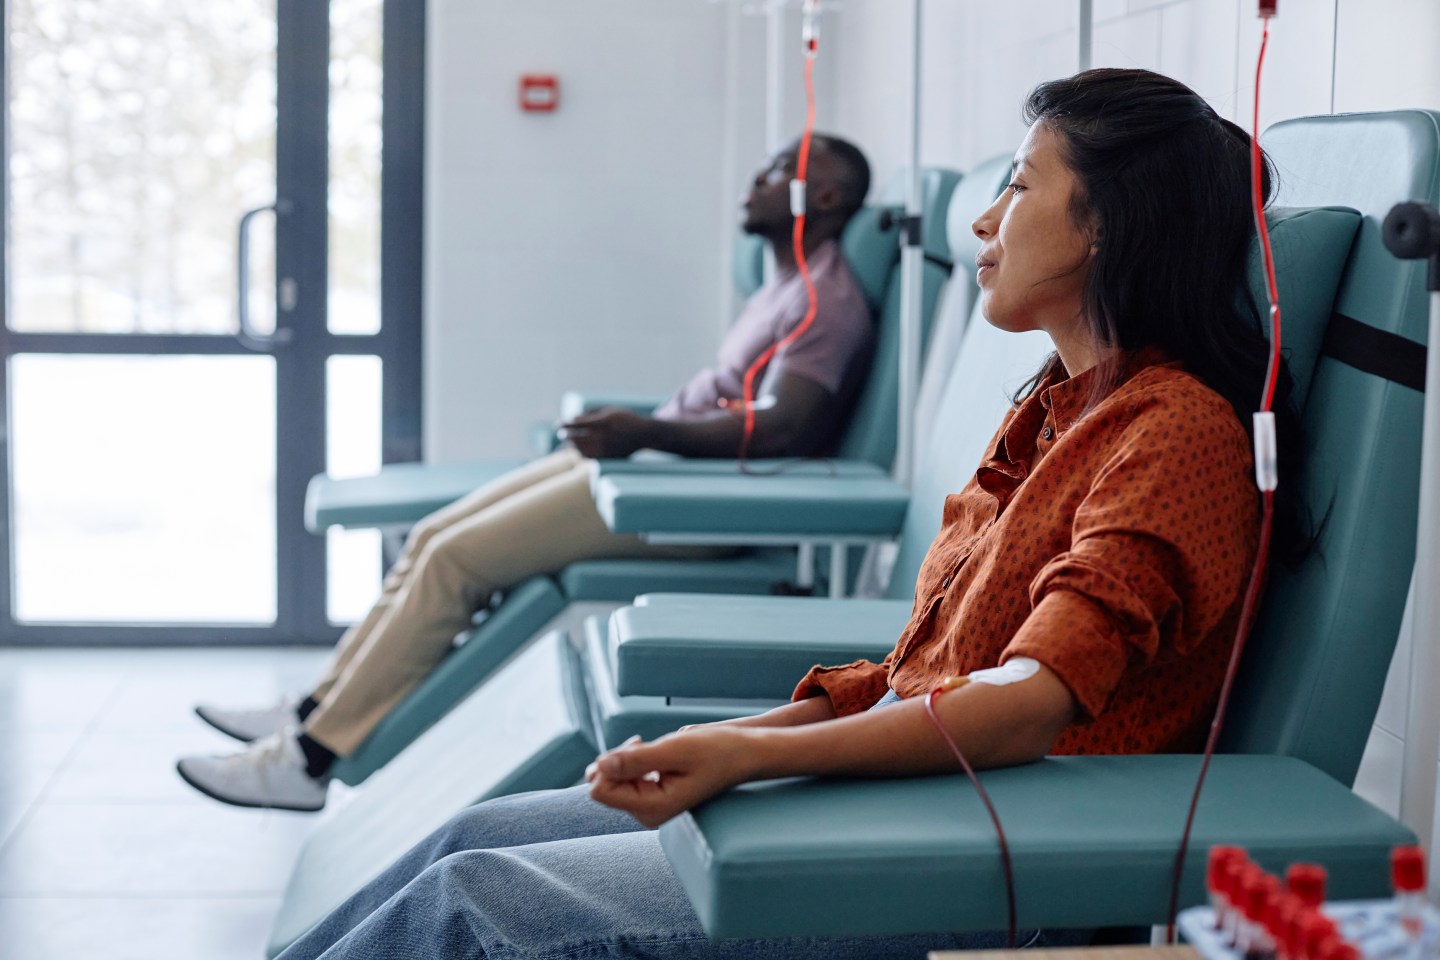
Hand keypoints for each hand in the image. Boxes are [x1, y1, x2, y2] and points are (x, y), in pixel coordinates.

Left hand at [558, 407, 653, 458]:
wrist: (643, 435)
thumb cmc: (625, 419)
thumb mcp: (609, 410)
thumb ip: (591, 413)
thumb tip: (573, 418)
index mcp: (602, 422)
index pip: (577, 424)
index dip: (565, 424)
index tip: (558, 424)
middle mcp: (603, 436)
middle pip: (576, 438)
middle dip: (566, 435)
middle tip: (562, 434)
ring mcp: (605, 448)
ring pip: (581, 450)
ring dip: (572, 446)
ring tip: (570, 443)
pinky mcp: (608, 457)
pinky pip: (589, 458)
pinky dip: (582, 453)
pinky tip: (579, 450)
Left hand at [586, 727, 756, 826]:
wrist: (743, 753)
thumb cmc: (717, 751)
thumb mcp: (676, 750)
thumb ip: (636, 760)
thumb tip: (599, 766)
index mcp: (652, 808)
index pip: (601, 790)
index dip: (610, 762)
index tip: (638, 744)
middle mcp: (648, 812)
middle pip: (604, 784)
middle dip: (618, 759)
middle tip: (644, 743)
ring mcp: (650, 804)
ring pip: (612, 778)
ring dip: (627, 757)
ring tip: (652, 747)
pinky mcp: (653, 793)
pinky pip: (624, 776)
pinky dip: (633, 759)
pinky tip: (653, 751)